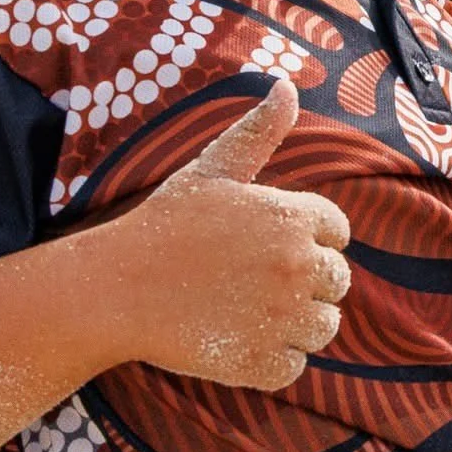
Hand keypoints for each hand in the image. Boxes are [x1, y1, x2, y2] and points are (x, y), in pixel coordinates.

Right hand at [105, 79, 350, 389]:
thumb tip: (287, 86)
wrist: (114, 289)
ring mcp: (283, 318)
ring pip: (323, 326)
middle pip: (337, 281)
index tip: (266, 245)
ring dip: (296, 323)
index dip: (307, 238)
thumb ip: (258, 132)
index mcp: (294, 217)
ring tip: (248, 310)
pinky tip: (237, 339)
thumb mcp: (212, 170)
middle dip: (306, 281)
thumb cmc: (165, 225)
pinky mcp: (262, 362)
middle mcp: (298, 266)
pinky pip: (294, 366)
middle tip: (253, 281)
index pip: (338, 232)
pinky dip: (272, 360)